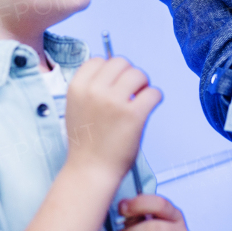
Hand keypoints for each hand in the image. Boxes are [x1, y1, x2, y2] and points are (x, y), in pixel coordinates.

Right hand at [64, 57, 160, 183]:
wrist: (90, 170)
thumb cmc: (87, 142)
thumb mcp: (77, 107)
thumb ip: (90, 88)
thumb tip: (114, 70)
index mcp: (77, 87)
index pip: (99, 60)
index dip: (110, 70)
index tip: (115, 83)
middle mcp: (94, 90)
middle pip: (121, 62)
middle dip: (129, 74)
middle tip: (131, 92)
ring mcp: (114, 101)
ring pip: (138, 74)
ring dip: (143, 85)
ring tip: (139, 100)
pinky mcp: (133, 114)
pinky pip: (153, 92)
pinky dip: (155, 98)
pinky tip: (148, 108)